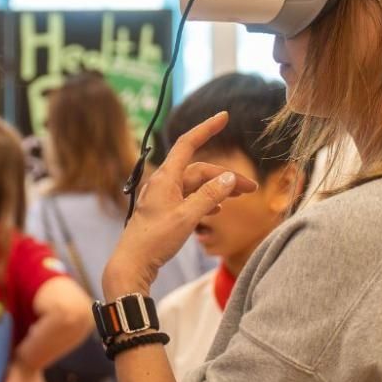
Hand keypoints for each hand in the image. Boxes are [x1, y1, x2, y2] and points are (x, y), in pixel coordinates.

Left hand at [102, 112, 252, 296]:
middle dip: (224, 176)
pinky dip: (205, 202)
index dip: (206, 129)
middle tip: (250, 189)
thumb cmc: (155, 240)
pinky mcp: (164, 213)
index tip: (224, 117)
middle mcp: (163, 184)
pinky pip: (189, 199)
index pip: (187, 144)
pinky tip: (217, 212)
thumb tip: (228, 178)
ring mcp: (163, 198)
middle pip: (198, 171)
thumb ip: (209, 196)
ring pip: (195, 186)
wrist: (132, 265)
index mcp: (165, 178)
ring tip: (239, 198)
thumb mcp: (187, 217)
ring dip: (217, 190)